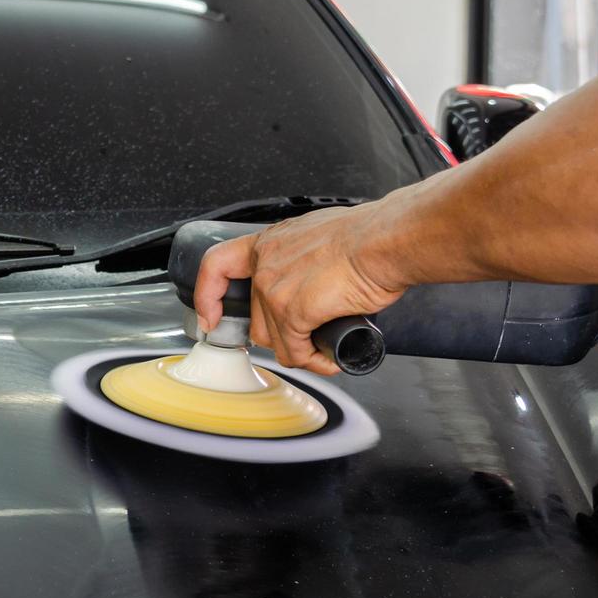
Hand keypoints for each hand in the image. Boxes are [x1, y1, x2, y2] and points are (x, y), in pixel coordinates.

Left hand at [193, 205, 407, 375]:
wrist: (387, 241)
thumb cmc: (370, 235)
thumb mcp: (320, 237)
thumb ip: (302, 258)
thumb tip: (313, 280)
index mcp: (270, 243)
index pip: (218, 266)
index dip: (209, 295)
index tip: (212, 316)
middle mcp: (265, 265)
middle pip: (257, 318)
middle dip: (282, 335)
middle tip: (308, 338)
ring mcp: (274, 290)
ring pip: (275, 340)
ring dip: (300, 350)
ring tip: (326, 348)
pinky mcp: (292, 313)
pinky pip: (296, 352)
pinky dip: (314, 362)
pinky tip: (331, 359)